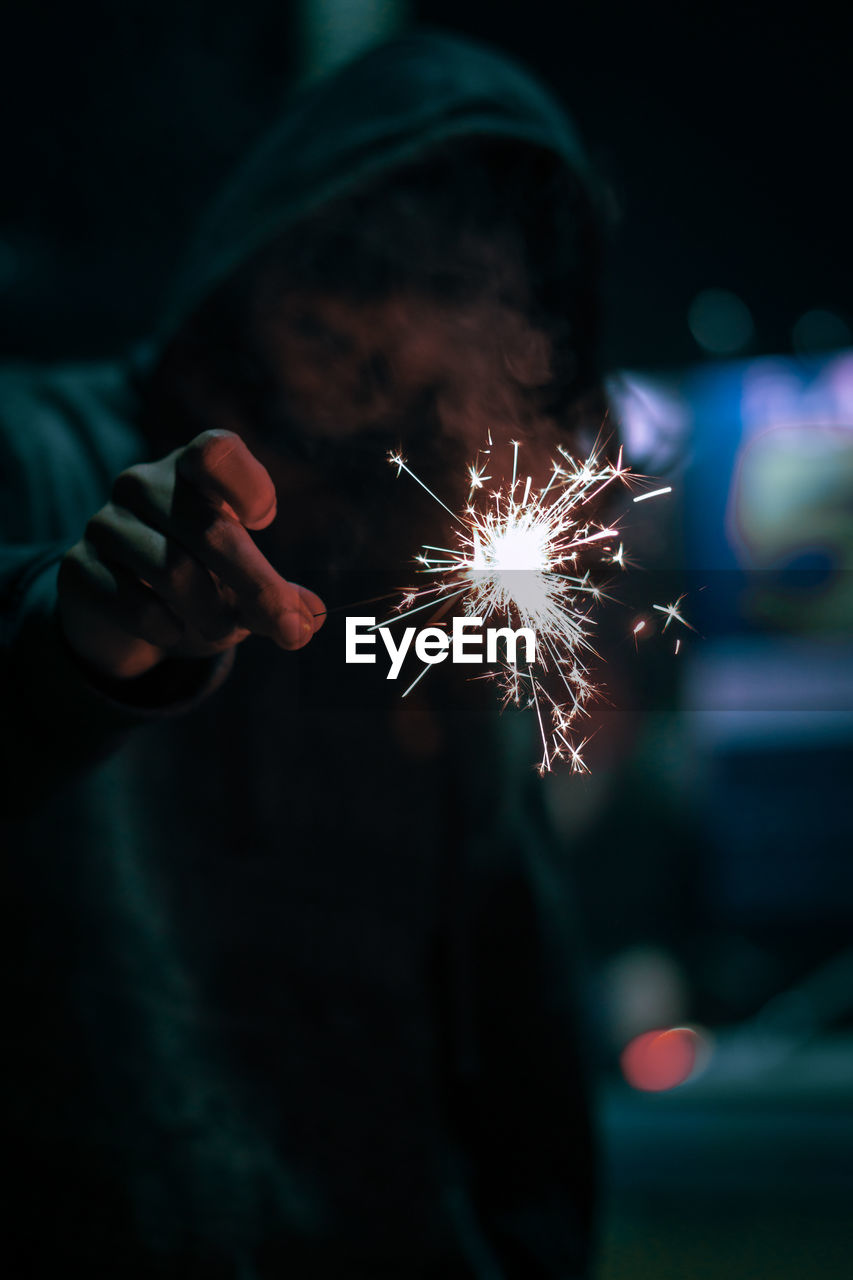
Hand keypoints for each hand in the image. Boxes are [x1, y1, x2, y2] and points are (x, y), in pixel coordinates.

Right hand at [57, 429, 324, 679]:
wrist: (122, 609)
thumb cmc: (201, 580)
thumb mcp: (244, 586)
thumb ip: (279, 599)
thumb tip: (310, 618)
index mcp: (193, 470)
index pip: (215, 451)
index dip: (247, 483)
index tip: (264, 521)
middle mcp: (144, 484)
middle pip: (208, 529)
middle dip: (258, 586)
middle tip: (289, 628)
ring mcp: (106, 523)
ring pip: (172, 570)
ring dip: (212, 614)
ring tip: (223, 630)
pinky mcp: (78, 567)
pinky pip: (133, 604)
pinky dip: (167, 628)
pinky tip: (173, 631)